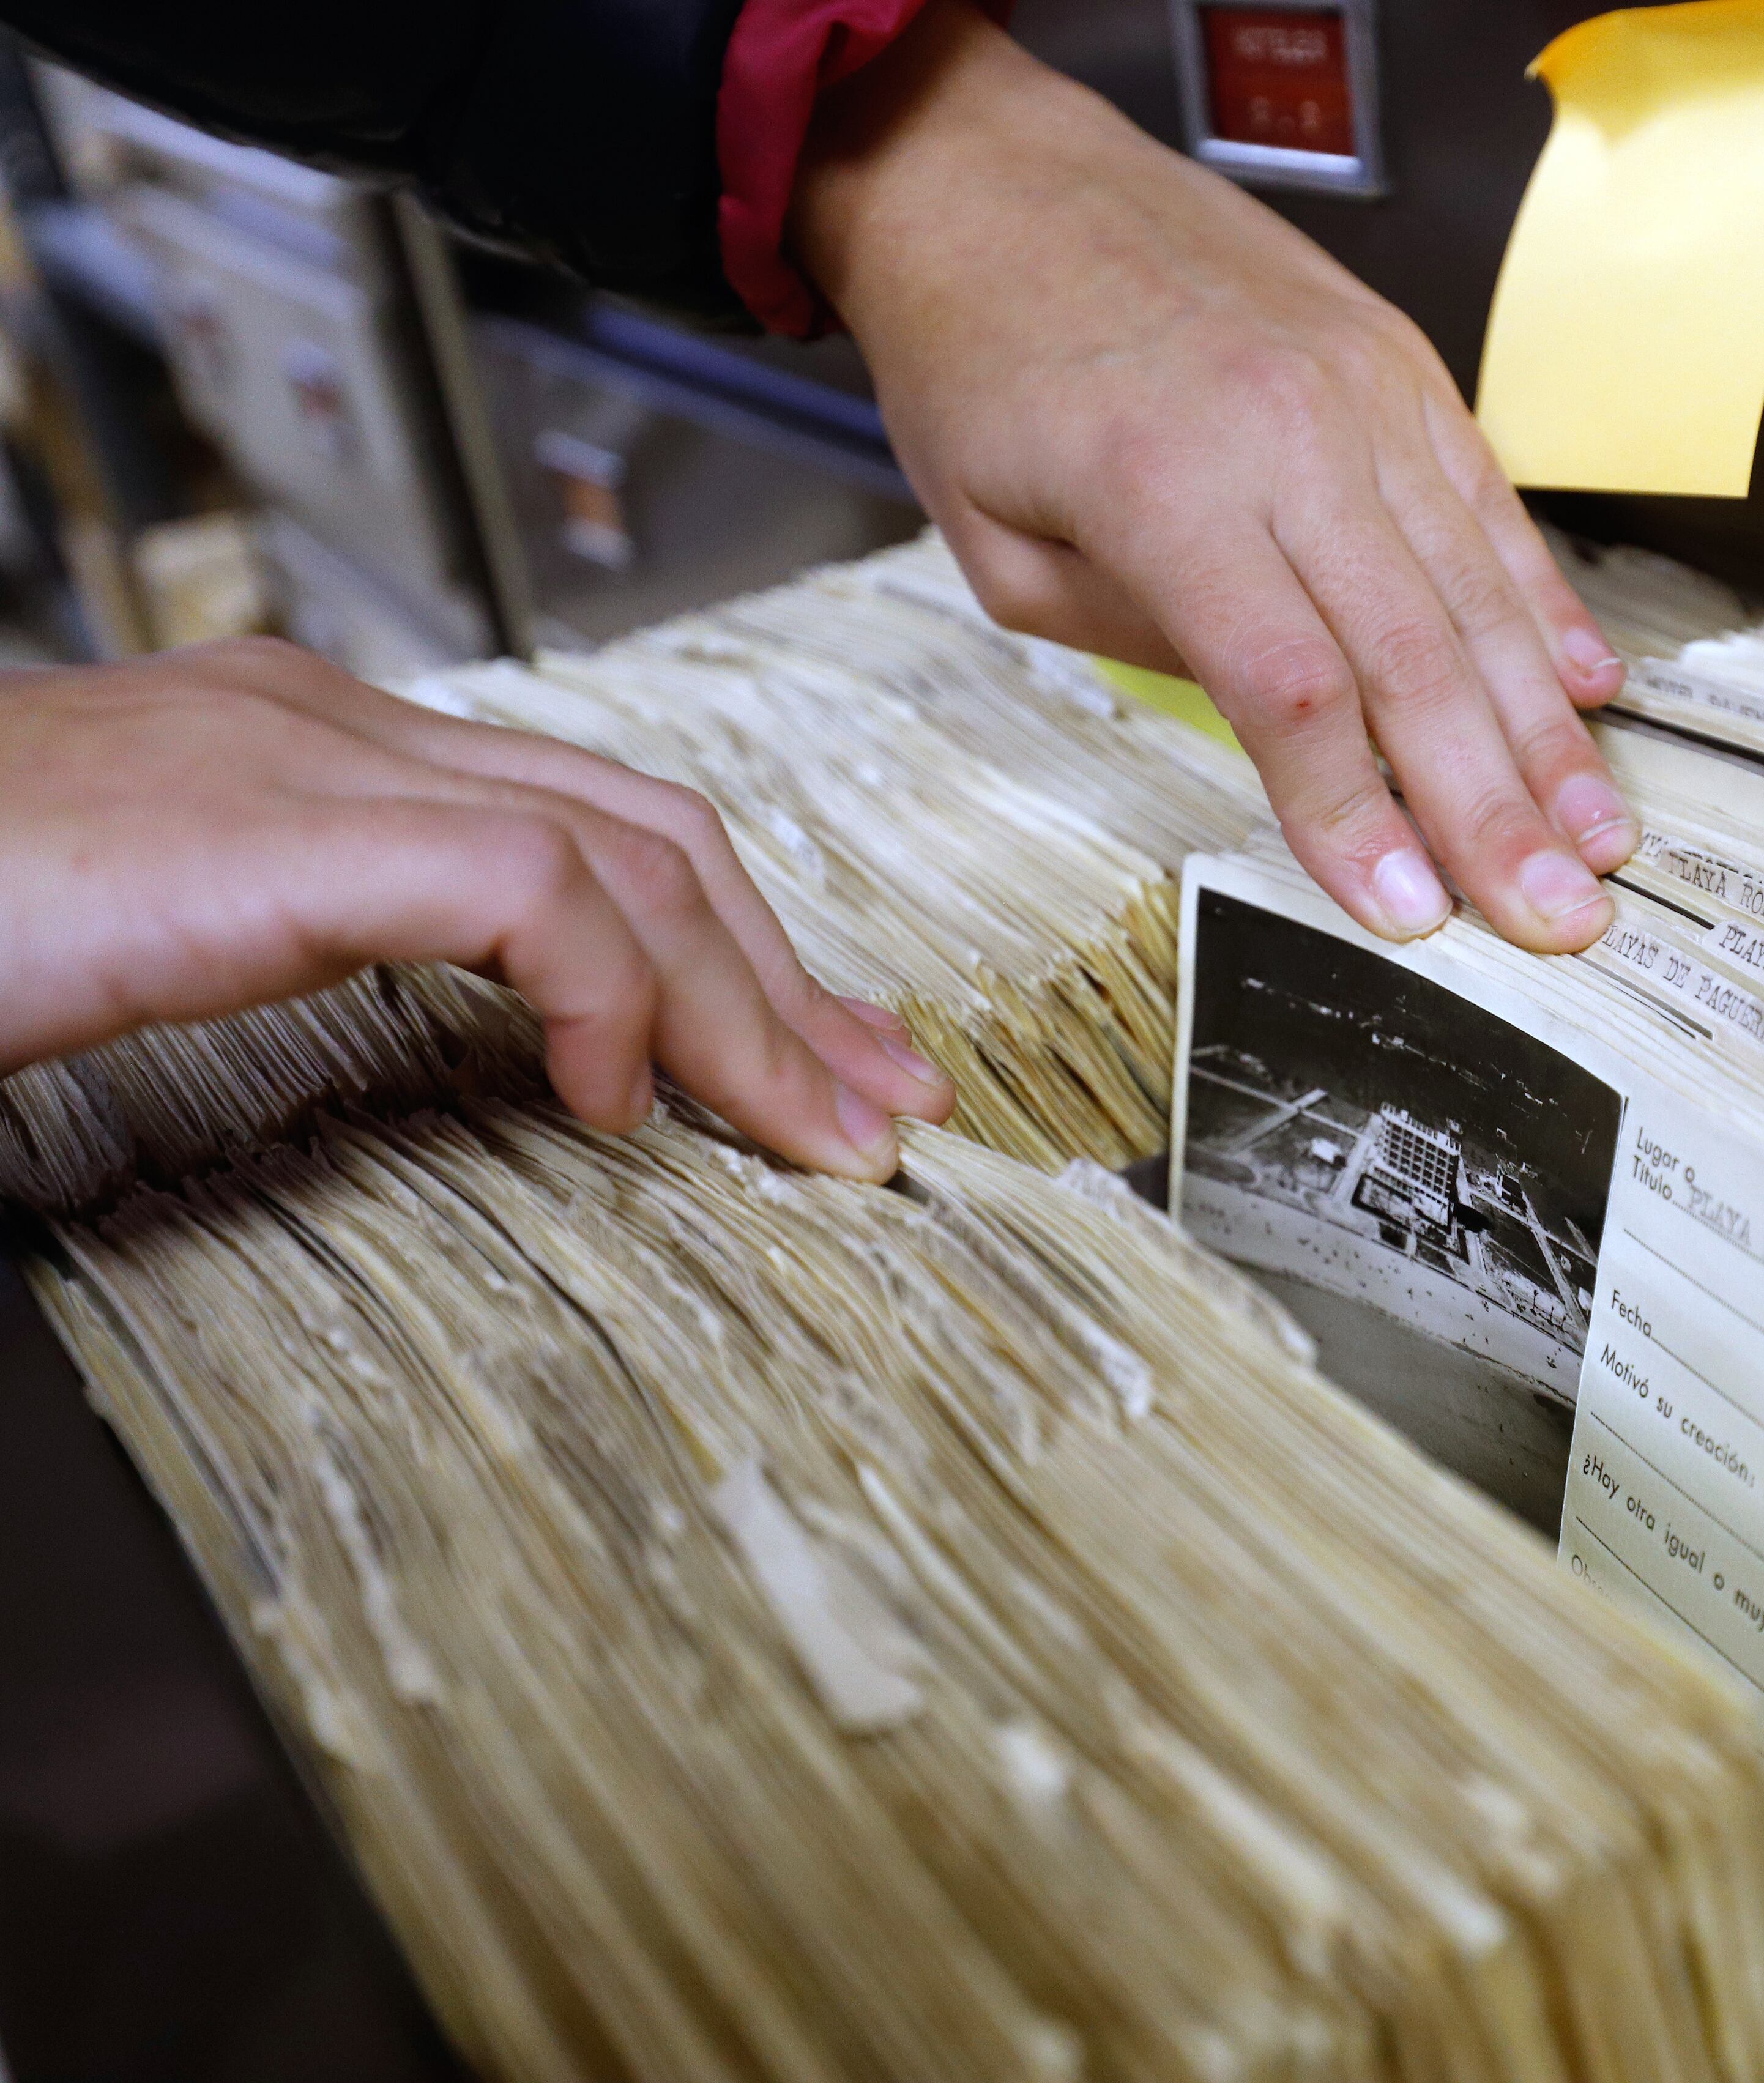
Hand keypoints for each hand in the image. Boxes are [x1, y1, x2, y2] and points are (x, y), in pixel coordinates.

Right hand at [0, 641, 954, 1180]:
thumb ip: (324, 951)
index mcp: (316, 747)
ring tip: (810, 1130)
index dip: (724, 947)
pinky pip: (531, 895)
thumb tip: (476, 1044)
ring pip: (630, 859)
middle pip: (653, 832)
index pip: (590, 823)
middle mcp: (340, 728)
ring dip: (745, 1007)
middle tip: (874, 1101)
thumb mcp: (174, 936)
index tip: (800, 1060)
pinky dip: (606, 998)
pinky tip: (612, 1105)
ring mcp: (315, 763)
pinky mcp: (288, 826)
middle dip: (785, 977)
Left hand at [793, 0, 1635, 953]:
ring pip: (1476, 592)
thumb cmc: (983, 359)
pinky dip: (1544, 608)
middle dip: (1492, 807)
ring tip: (1597, 839)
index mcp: (1165, 490)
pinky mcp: (1401, 367)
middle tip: (1556, 917)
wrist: (1002, 175)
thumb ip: (1134, 646)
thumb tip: (1276, 723)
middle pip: (1413, 657)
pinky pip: (1491, 504)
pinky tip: (1589, 694)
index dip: (1358, 813)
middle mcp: (1287, 436)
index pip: (1291, 690)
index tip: (1410, 912)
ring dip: (1545, 731)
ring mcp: (1362, 393)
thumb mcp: (997, 542)